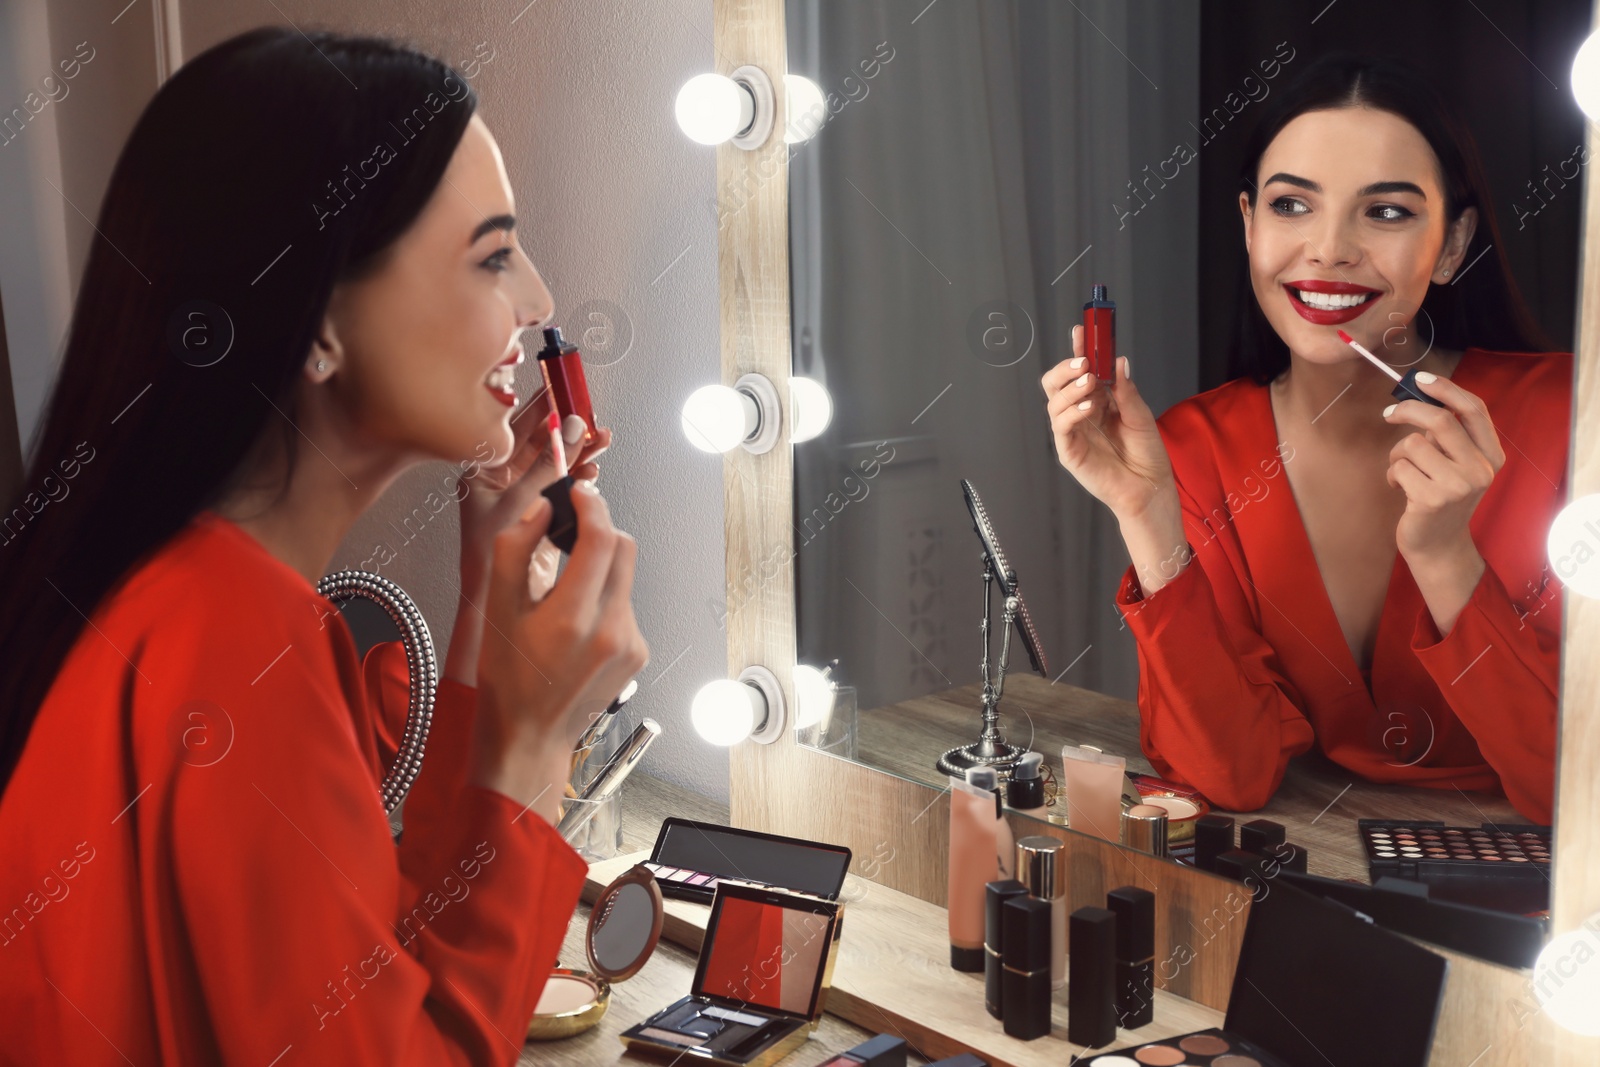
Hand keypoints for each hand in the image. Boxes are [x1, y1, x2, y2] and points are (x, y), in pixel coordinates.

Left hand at [458, 391, 611, 585]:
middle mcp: (501, 476)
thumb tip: (570, 432)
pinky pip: (561, 482)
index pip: (515, 426)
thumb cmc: (488, 557)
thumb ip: (547, 467)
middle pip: (539, 440)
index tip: (564, 388)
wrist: (491, 598)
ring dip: (578, 450)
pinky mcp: (538, 508)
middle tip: (591, 416)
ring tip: (600, 440)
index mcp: (483, 468)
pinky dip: (578, 474)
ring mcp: (520, 492)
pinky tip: (591, 469)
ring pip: (553, 460)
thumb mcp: (518, 503)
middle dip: (569, 428)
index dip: (542, 406)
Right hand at [472, 483, 648, 816]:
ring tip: (563, 592)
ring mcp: (630, 643)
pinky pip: (626, 605)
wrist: (529, 736)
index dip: (592, 505)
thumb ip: (516, 550)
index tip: (579, 494)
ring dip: (599, 567)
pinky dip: (604, 598)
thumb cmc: (508, 679)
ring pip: (625, 576)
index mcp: (572, 617)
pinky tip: (577, 623)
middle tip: (569, 531)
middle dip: (598, 530)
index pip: (602, 537)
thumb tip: (544, 510)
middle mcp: (611, 630)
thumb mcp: (496, 609)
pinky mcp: (638, 653)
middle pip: (623, 548)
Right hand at [1041, 328, 1176, 521]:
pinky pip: (1061, 426)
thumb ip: (1126, 391)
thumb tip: (1119, 362)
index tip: (1083, 330)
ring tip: (1090, 384)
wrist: (1149, 487)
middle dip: (1067, 367)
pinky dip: (1071, 411)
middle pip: (1056, 383)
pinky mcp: (1069, 451)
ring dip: (1071, 387)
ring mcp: (1072, 432)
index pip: (1080, 371)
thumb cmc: (1146, 456)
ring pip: (1054, 401)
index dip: (1079, 349)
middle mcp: (1080, 413)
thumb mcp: (1141, 415)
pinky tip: (1088, 407)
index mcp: (1097, 401)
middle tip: (1085, 362)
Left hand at [1383, 371, 1502, 561]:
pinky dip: (1392, 475)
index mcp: (1491, 456)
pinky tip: (1402, 490)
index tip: (1420, 379)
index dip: (1446, 389)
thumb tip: (1420, 395)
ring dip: (1397, 454)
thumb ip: (1449, 437)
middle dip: (1408, 410)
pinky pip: (1398, 468)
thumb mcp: (1457, 465)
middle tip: (1388, 414)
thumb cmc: (1441, 498)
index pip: (1474, 410)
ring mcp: (1458, 486)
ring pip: (1412, 445)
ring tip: (1404, 472)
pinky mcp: (1433, 499)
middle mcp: (1480, 470)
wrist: (1439, 545)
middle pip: (1441, 420)